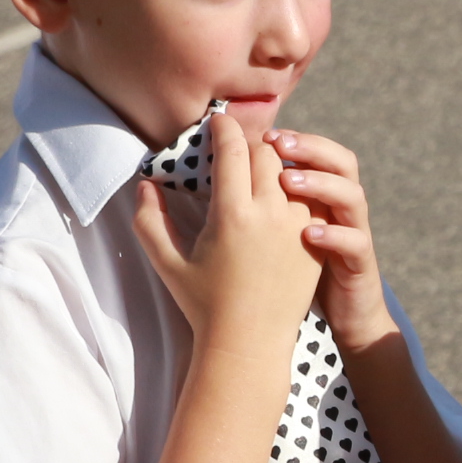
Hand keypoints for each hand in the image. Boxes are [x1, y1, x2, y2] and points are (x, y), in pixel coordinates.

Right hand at [128, 109, 322, 356]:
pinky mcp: (316, 239)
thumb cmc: (203, 303)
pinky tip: (284, 189)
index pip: (234, 151)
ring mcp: (299, 226)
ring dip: (278, 163)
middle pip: (268, 153)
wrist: (250, 341)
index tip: (218, 121)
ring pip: (295, 173)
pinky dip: (299, 186)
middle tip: (238, 142)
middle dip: (252, 142)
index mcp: (232, 215)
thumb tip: (145, 183)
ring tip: (261, 163)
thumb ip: (149, 219)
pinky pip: (313, 197)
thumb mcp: (167, 263)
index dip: (225, 129)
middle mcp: (271, 214)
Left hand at [261, 128, 394, 348]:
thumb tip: (213, 177)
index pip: (314, 154)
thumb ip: (262, 204)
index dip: (293, 138)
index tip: (261, 132)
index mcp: (321, 198)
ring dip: (322, 184)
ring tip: (289, 181)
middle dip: (310, 147)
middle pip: (340, 162)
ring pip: (352, 196)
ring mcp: (352, 235)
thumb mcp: (279, 233)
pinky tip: (309, 233)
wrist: (343, 317)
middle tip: (277, 142)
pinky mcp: (359, 265)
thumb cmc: (299, 275)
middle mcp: (340, 210)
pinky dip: (336, 234)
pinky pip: (356, 242)